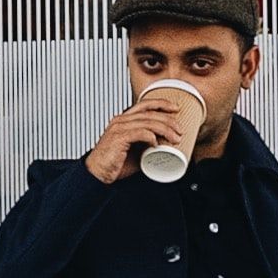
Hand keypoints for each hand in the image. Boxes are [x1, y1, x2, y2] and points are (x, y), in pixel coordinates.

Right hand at [84, 87, 202, 183]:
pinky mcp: (118, 138)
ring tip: (175, 138)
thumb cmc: (114, 163)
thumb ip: (147, 143)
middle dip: (169, 119)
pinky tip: (156, 144)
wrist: (97, 174)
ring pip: (147, 122)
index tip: (176, 108)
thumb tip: (165, 143)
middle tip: (180, 130)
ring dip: (165, 129)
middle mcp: (121, 120)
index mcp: (124, 120)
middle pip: (150, 113)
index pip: (145, 104)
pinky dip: (151, 137)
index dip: (162, 103)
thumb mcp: (135, 150)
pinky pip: (140, 132)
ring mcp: (119, 128)